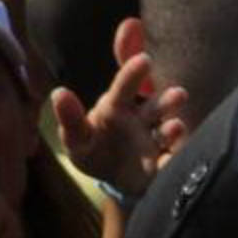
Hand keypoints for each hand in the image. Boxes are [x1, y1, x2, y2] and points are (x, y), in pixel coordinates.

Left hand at [51, 50, 188, 197]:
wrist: (118, 177)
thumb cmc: (95, 150)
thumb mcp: (78, 136)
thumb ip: (71, 116)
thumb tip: (58, 92)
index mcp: (120, 106)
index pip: (127, 86)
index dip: (133, 74)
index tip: (144, 60)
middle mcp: (144, 119)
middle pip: (156, 108)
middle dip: (167, 101)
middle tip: (179, 95)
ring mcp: (157, 141)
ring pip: (168, 132)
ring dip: (172, 129)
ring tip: (176, 127)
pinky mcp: (165, 164)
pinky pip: (172, 161)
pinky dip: (174, 158)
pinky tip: (170, 157)